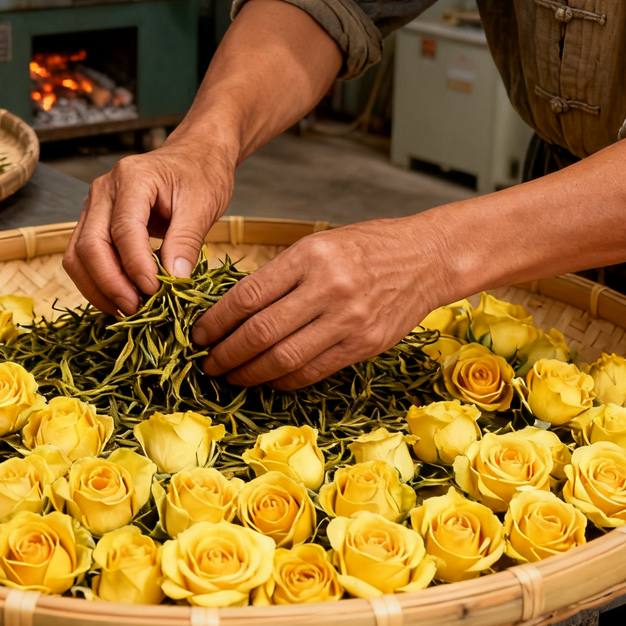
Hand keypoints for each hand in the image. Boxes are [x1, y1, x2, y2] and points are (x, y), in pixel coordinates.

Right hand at [63, 141, 236, 316]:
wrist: (194, 156)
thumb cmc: (201, 174)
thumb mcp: (203, 205)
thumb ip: (186, 241)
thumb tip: (174, 281)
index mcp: (133, 178)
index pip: (123, 230)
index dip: (136, 266)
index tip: (155, 292)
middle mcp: (104, 189)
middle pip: (90, 245)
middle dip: (110, 284)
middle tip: (137, 310)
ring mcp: (94, 205)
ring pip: (78, 255)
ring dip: (98, 288)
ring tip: (128, 310)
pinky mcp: (94, 221)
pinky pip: (83, 256)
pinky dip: (98, 281)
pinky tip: (121, 298)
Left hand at [193, 218, 452, 389]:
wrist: (427, 258)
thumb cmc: (367, 247)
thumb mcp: (318, 244)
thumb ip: (280, 276)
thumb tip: (232, 312)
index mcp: (309, 256)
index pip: (247, 296)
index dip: (215, 321)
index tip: (198, 334)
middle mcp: (328, 288)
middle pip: (260, 332)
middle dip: (226, 354)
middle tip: (207, 363)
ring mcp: (349, 320)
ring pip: (283, 359)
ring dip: (249, 374)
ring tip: (231, 377)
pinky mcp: (364, 345)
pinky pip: (312, 372)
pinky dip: (283, 381)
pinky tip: (267, 380)